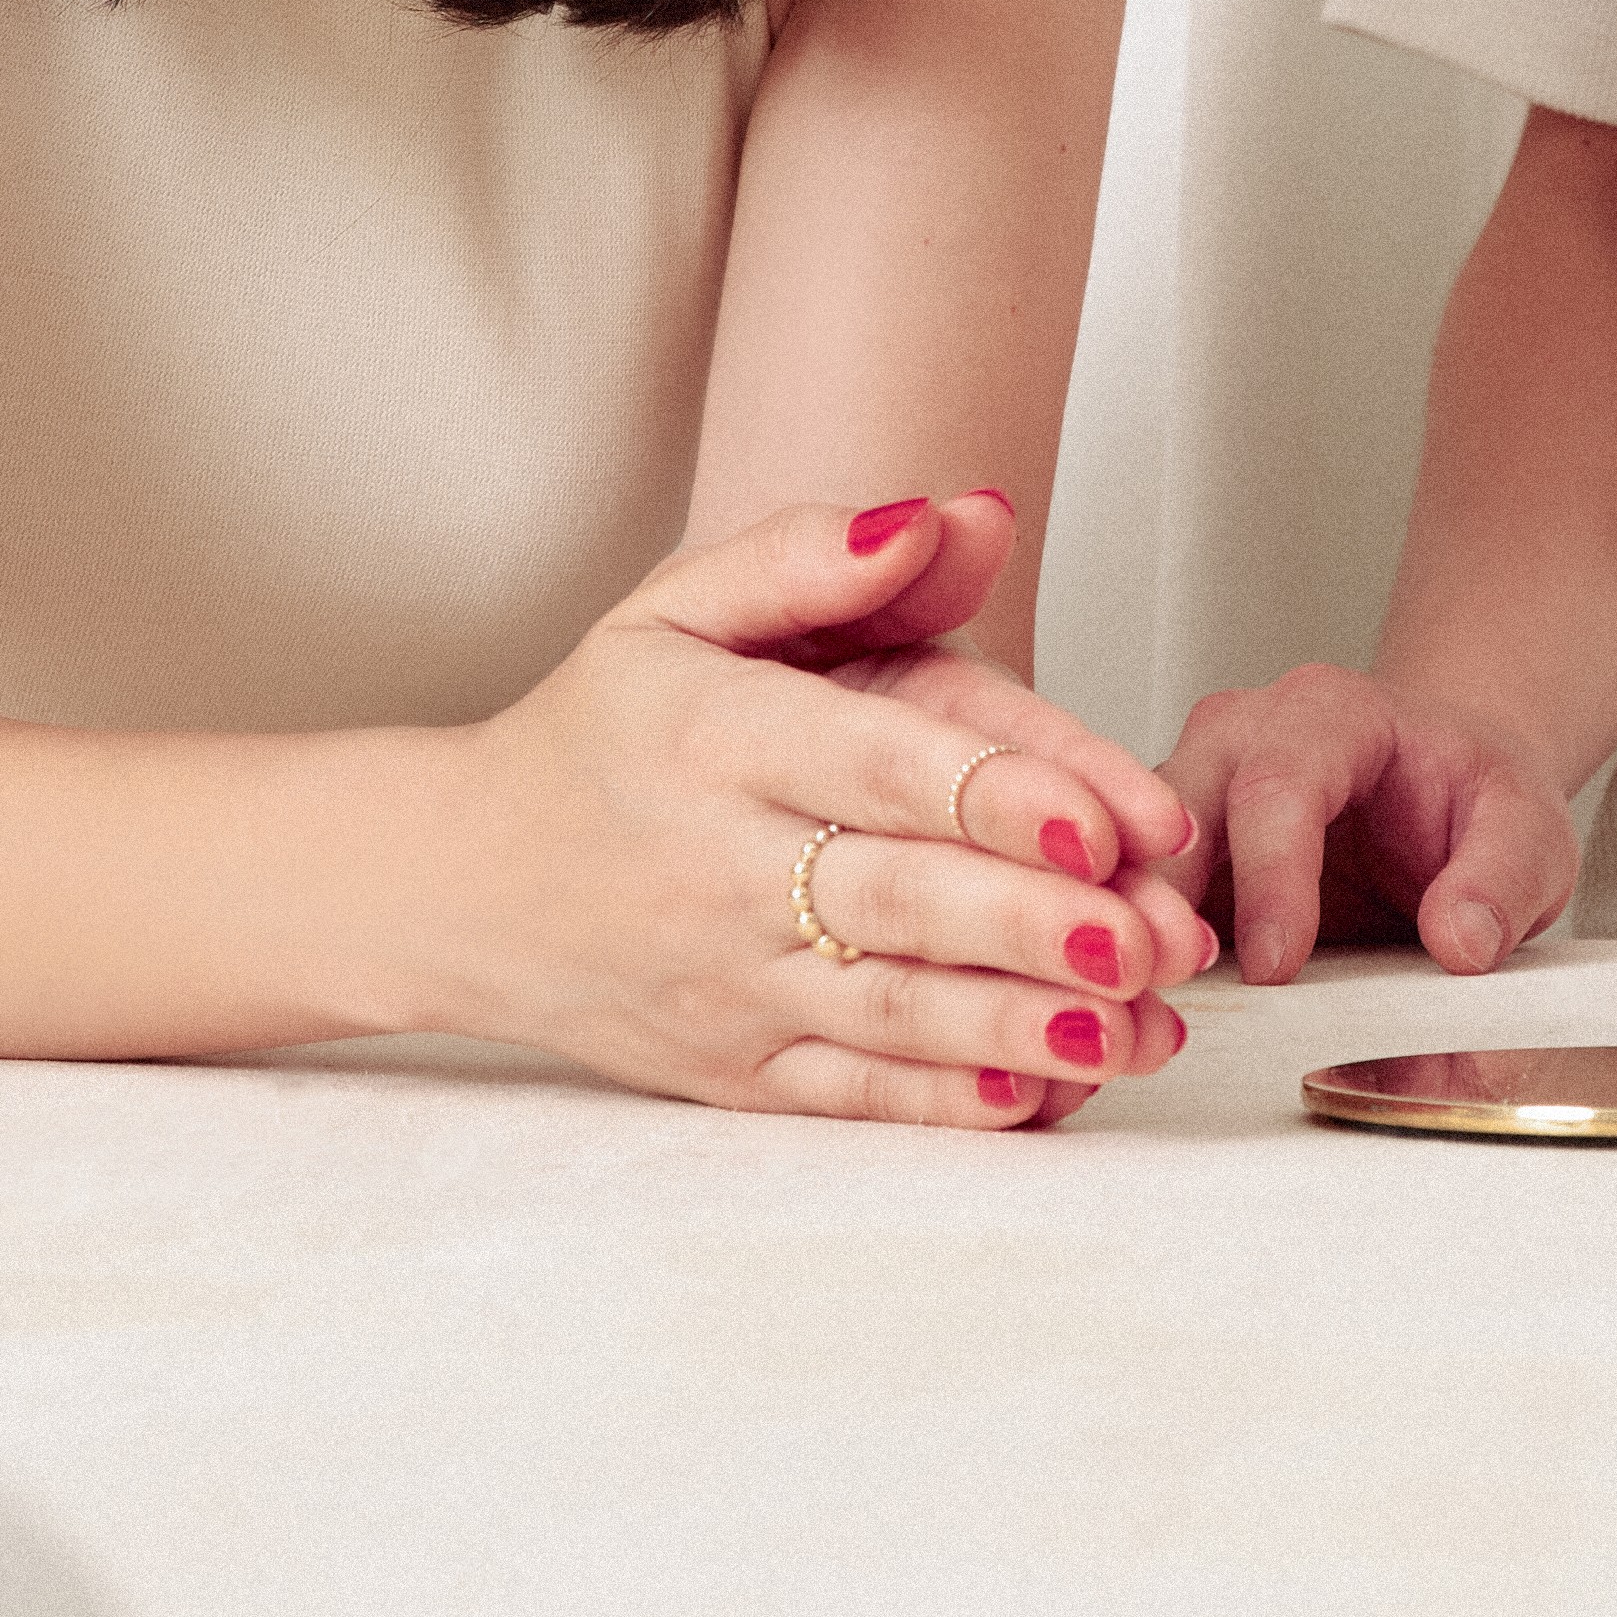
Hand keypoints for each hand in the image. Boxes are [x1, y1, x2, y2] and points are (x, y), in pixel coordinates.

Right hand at [450, 495, 1211, 1127]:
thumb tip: (961, 514)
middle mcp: (716, 870)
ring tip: (1141, 1025)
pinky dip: (948, 1102)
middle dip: (1034, 924)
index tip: (1102, 820)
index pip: (871, 764)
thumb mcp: (676, 608)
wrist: (461, 882)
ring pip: (891, 1017)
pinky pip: (852, 1098)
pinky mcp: (732, 1072)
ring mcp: (724, 986)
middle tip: (1156, 936)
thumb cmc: (604, 729)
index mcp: (712, 739)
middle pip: (898, 902)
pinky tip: (1046, 1089)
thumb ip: (816, 555)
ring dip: (1026, 1025)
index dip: (993, 793)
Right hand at [1164, 660, 1595, 986]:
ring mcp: (1193, 792)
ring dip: (1126, 934)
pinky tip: (1125, 1017)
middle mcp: (1239, 738)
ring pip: (1126, 855)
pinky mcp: (1170, 857)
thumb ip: (1503, 881)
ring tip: (1131, 1017)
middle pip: (1171, 812)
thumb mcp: (1526, 831)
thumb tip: (1460, 943)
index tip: (1279, 966)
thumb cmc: (1472, 797)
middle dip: (1160, 903)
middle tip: (1163, 992)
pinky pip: (1124, 898)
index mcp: (1328, 714)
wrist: (1441, 787)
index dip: (1271, 877)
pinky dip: (1121, 956)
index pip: (1280, 784)